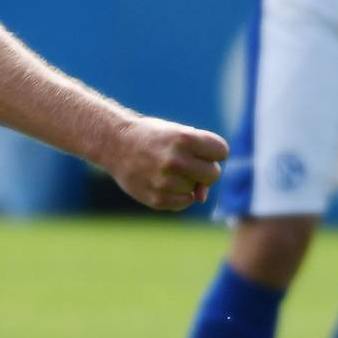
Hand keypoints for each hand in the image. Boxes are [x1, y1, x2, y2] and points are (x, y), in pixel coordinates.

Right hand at [105, 116, 229, 211]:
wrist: (115, 144)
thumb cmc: (154, 138)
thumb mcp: (178, 135)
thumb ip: (200, 159)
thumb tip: (201, 198)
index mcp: (183, 138)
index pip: (222, 151)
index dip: (213, 152)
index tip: (200, 149)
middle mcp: (175, 160)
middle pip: (213, 174)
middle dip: (205, 170)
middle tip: (187, 163)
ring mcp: (165, 182)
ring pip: (197, 190)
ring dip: (187, 182)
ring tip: (167, 171)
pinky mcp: (157, 199)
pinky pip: (184, 202)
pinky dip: (178, 195)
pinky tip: (163, 182)